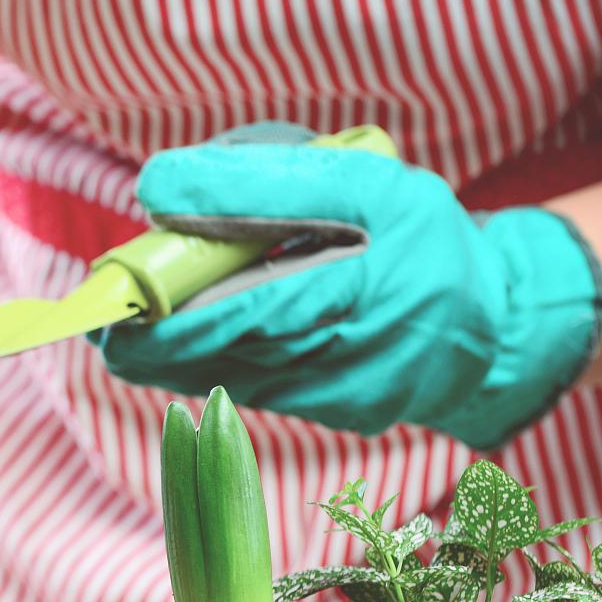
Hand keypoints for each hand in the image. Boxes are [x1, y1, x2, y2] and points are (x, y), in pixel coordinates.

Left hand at [94, 133, 601, 448]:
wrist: (494, 319)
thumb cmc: (424, 238)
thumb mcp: (363, 181)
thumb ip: (267, 182)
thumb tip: (160, 187)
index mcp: (370, 289)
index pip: (254, 310)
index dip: (179, 317)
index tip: (119, 308)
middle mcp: (359, 359)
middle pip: (233, 355)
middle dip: (162, 339)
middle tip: (107, 320)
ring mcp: (350, 399)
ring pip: (238, 379)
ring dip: (182, 355)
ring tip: (139, 327)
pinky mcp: (342, 420)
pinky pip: (262, 392)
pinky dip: (221, 365)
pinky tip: (194, 343)